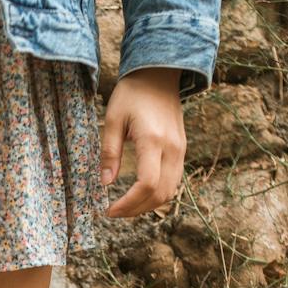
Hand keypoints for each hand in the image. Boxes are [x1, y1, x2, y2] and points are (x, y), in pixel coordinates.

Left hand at [101, 68, 186, 217]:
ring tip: (126, 207)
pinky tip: (140, 195)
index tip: (109, 209)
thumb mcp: (113, 118)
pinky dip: (157, 195)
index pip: (147, 184)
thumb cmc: (132, 94)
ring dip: (148, 205)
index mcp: (153, 140)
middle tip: (114, 212)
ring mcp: (180, 150)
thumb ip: (110, 151)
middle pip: (160, 194)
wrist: (159, 75)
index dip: (128, 203)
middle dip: (136, 210)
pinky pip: (174, 182)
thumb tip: (105, 183)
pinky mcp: (182, 151)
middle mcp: (172, 148)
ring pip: (170, 191)